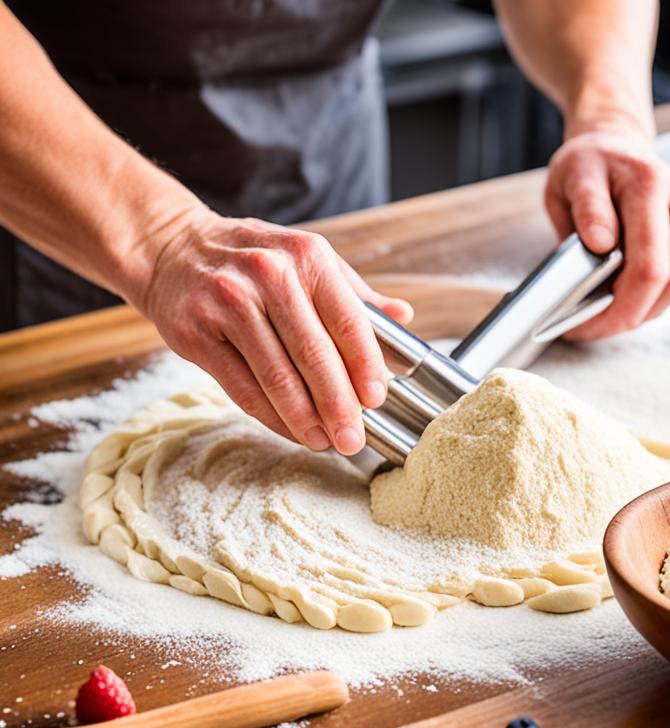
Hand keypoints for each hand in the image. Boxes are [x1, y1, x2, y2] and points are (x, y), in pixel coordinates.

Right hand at [139, 210, 412, 454]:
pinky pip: (241, 387)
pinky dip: (270, 416)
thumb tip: (403, 314)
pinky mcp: (196, 333)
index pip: (348, 320)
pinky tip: (291, 430)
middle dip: (339, 405)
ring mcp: (229, 303)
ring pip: (277, 377)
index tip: (377, 399)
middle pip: (314, 355)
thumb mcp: (305, 259)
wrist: (170, 247)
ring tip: (325, 441)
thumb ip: (353, 293)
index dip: (366, 366)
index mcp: (307, 256)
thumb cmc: (251, 259)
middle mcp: (269, 275)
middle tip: (355, 438)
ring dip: (306, 419)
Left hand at [545, 129, 669, 340]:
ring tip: (604, 317)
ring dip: (644, 309)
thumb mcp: (570, 180)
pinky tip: (625, 296)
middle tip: (591, 331)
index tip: (579, 326)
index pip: (647, 266)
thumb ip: (586, 210)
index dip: (615, 308)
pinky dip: (654, 294)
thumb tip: (602, 245)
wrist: (615, 143)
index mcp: (649, 182)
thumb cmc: (587, 165)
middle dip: (629, 316)